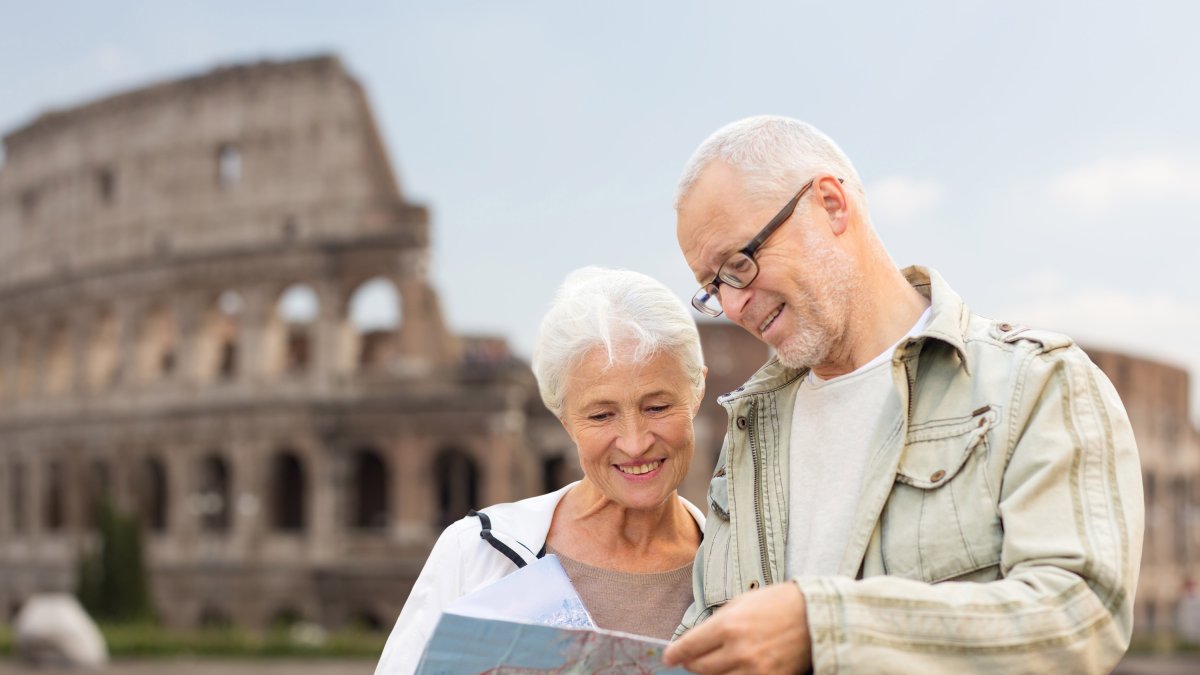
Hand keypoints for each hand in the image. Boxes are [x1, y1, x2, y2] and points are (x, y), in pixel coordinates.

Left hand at [662, 581, 810, 673]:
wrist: (817, 616)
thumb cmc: (778, 603)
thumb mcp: (742, 602)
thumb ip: (717, 621)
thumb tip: (697, 638)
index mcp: (728, 625)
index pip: (689, 646)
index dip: (675, 654)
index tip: (669, 657)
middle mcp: (738, 650)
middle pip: (700, 669)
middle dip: (691, 664)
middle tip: (690, 660)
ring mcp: (755, 670)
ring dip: (711, 674)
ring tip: (712, 666)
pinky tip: (732, 671)